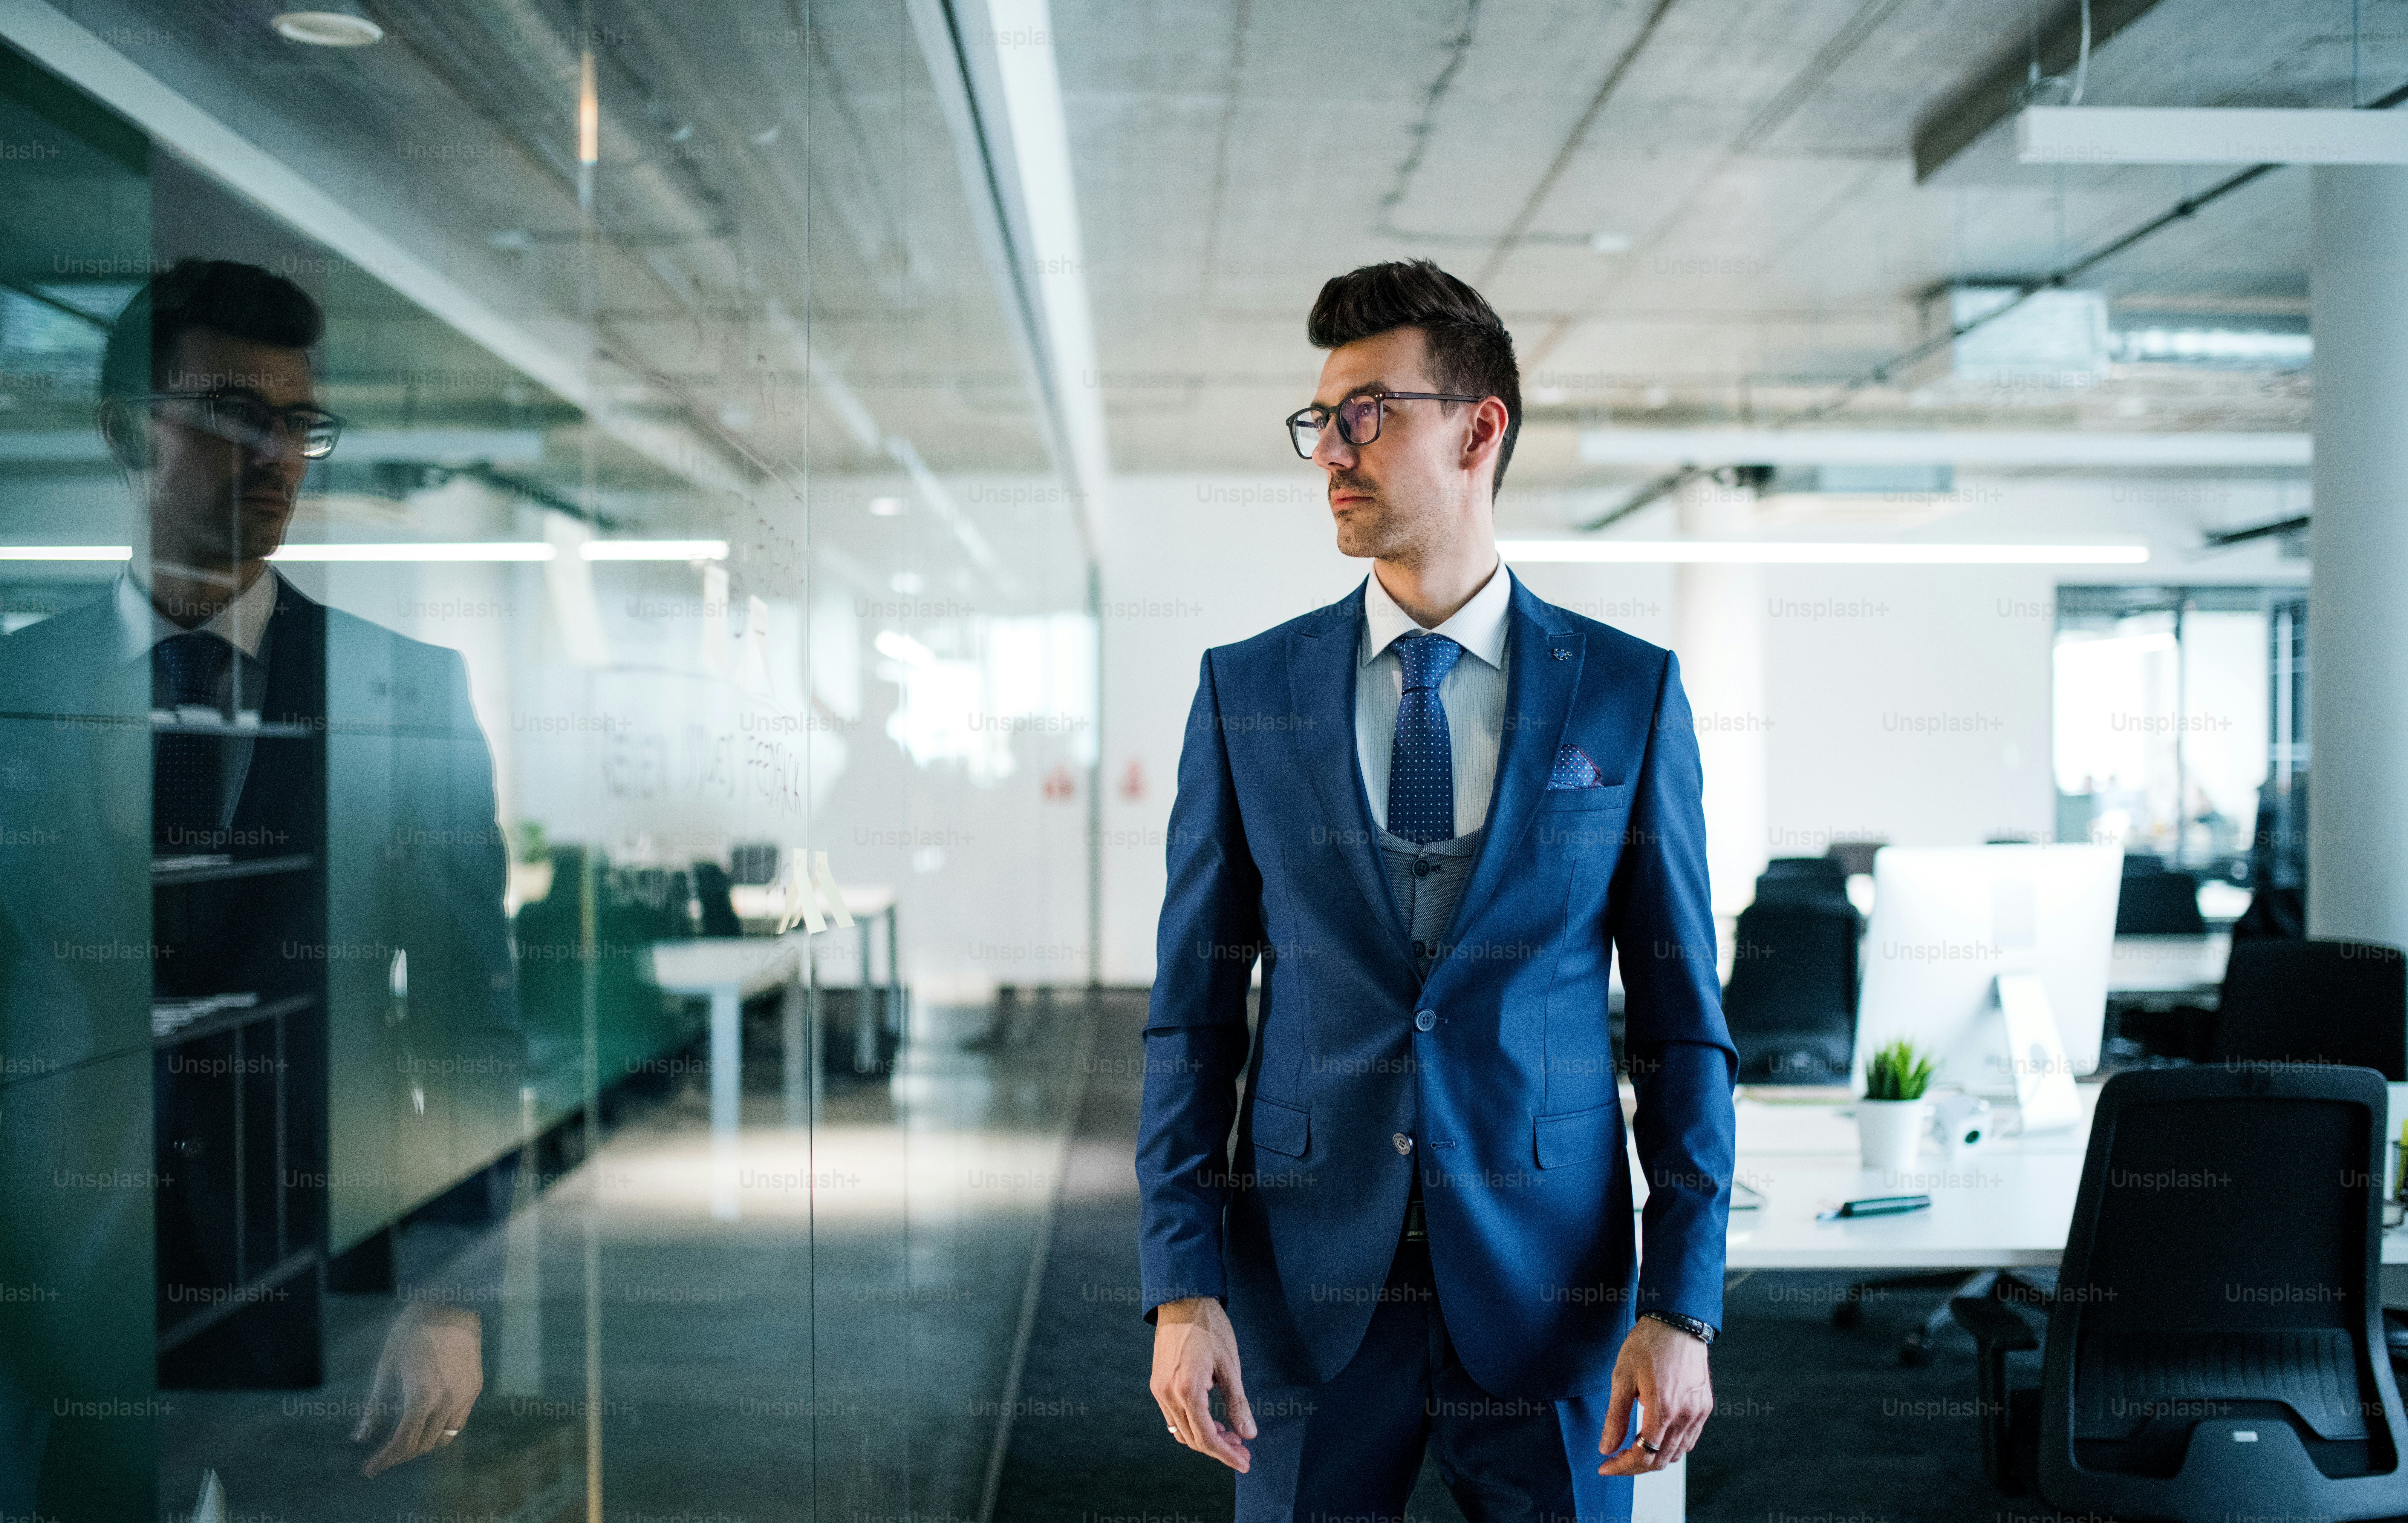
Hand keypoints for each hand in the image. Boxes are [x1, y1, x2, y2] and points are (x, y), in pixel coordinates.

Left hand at [354, 1302, 481, 1476]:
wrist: (451, 1304)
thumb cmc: (411, 1331)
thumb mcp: (386, 1366)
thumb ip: (374, 1406)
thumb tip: (360, 1437)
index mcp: (421, 1395)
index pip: (402, 1442)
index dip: (384, 1460)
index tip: (369, 1470)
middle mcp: (447, 1400)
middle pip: (423, 1444)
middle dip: (400, 1455)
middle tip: (383, 1456)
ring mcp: (465, 1395)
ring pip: (445, 1437)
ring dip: (423, 1445)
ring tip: (405, 1441)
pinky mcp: (475, 1387)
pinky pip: (458, 1421)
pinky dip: (441, 1429)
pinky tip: (427, 1421)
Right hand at [1149, 1296, 1254, 1471]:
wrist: (1183, 1300)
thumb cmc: (1210, 1328)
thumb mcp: (1230, 1365)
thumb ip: (1237, 1402)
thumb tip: (1248, 1434)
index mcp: (1188, 1390)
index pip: (1207, 1437)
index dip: (1226, 1454)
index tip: (1245, 1462)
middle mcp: (1168, 1394)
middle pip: (1193, 1438)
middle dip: (1219, 1448)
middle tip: (1242, 1449)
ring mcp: (1159, 1389)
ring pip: (1181, 1430)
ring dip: (1205, 1438)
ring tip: (1229, 1434)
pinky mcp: (1157, 1383)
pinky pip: (1173, 1416)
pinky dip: (1192, 1424)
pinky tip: (1210, 1419)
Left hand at [1598, 1316, 1710, 1474]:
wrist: (1677, 1322)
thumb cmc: (1648, 1344)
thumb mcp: (1622, 1378)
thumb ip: (1615, 1418)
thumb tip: (1606, 1448)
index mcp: (1663, 1410)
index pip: (1644, 1456)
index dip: (1623, 1467)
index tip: (1605, 1466)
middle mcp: (1685, 1416)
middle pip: (1661, 1460)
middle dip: (1636, 1466)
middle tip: (1615, 1460)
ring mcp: (1698, 1412)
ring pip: (1677, 1453)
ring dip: (1654, 1458)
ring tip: (1633, 1448)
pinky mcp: (1704, 1407)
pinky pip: (1690, 1439)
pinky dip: (1672, 1447)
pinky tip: (1656, 1437)